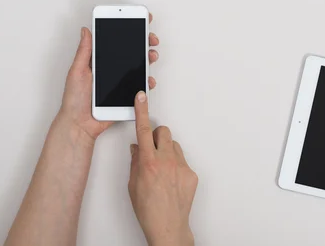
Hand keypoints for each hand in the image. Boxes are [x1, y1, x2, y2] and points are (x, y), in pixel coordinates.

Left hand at [57, 14, 160, 140]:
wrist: (80, 124)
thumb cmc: (74, 100)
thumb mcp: (77, 71)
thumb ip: (84, 51)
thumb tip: (86, 30)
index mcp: (99, 60)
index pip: (115, 41)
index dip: (126, 29)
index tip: (137, 20)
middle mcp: (111, 69)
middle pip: (131, 51)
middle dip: (144, 41)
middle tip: (150, 38)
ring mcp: (120, 81)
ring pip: (139, 66)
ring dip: (148, 58)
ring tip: (151, 55)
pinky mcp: (127, 94)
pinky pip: (140, 85)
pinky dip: (147, 81)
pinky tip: (148, 78)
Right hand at [129, 91, 197, 245]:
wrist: (168, 226)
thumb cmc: (148, 209)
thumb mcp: (133, 185)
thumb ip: (135, 162)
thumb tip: (137, 148)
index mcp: (148, 163)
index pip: (143, 130)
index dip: (142, 111)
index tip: (141, 96)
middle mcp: (166, 161)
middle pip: (163, 132)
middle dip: (156, 135)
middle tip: (152, 148)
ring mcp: (181, 166)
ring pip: (174, 145)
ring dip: (167, 150)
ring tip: (162, 168)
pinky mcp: (191, 173)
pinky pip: (182, 160)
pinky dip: (176, 165)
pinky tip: (171, 180)